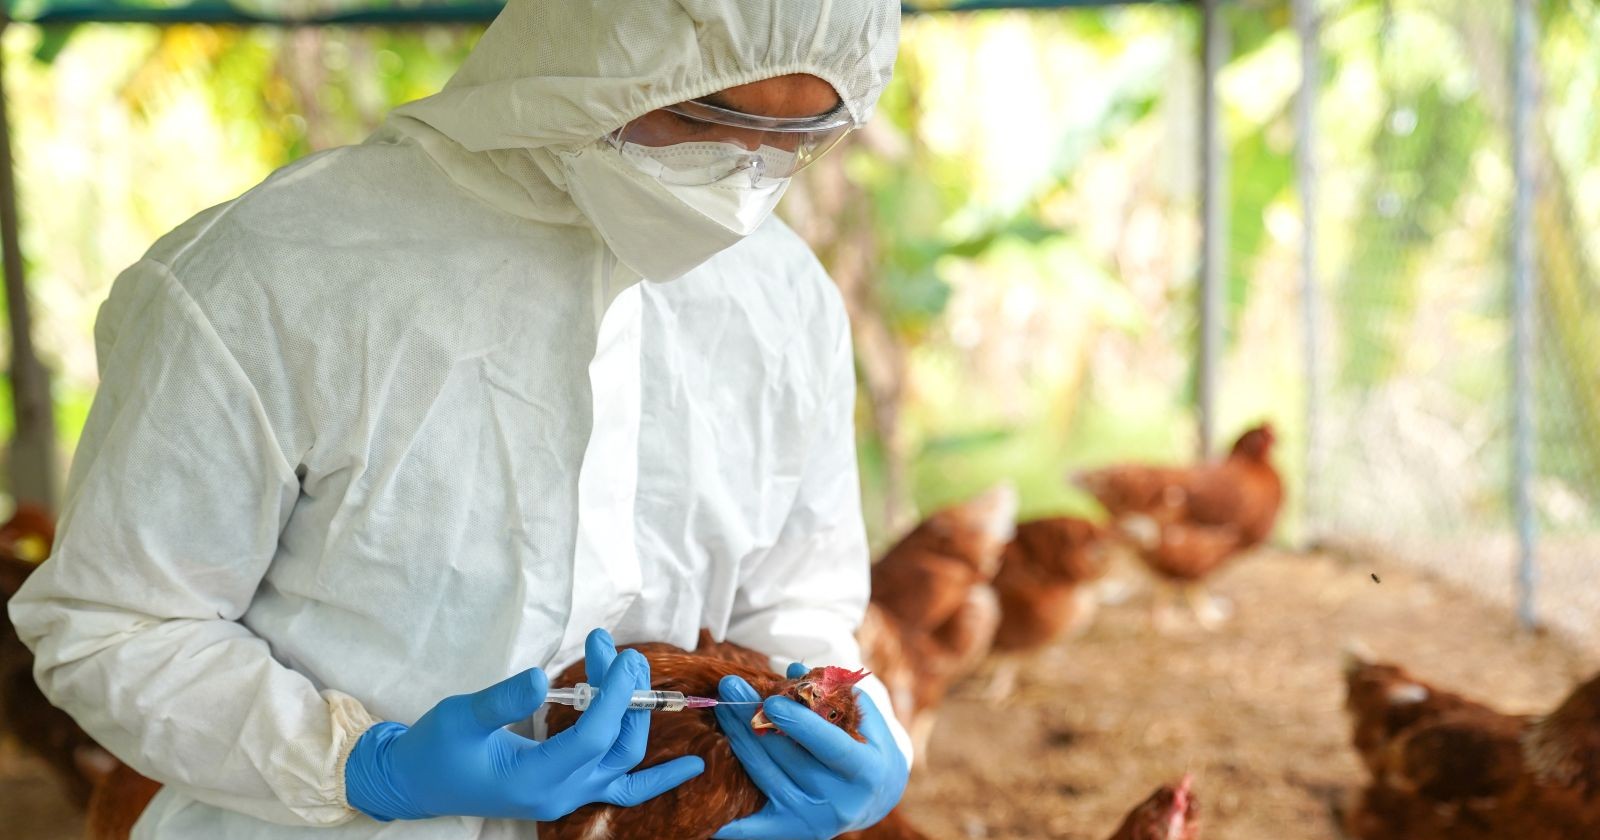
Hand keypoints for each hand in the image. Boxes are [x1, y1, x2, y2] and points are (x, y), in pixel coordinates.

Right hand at [344, 628, 702, 821]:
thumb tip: (542, 677)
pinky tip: (694, 767)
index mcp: (534, 780)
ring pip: (623, 761)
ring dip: (634, 714)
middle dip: (625, 693)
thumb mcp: (463, 716)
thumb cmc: (436, 747)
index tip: (622, 655)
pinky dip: (656, 778)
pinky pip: (623, 789)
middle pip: (616, 743)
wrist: (416, 782)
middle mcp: (559, 795)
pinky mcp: (567, 791)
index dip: (615, 693)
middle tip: (617, 650)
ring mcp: (566, 798)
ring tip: (631, 669)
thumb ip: (503, 700)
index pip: (594, 736)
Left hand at [713, 663, 908, 838]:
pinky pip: (758, 829)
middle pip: (787, 758)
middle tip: (730, 687)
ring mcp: (814, 820)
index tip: (770, 701)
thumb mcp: (866, 718)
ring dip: (739, 740)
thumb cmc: (868, 746)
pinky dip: (735, 825)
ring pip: (766, 776)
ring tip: (723, 708)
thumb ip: (835, 693)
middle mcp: (840, 802)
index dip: (800, 724)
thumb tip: (794, 670)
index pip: (831, 747)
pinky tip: (711, 815)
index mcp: (865, 772)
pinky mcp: (794, 830)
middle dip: (754, 720)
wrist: (876, 796)